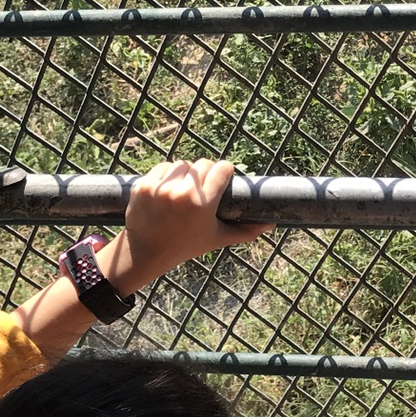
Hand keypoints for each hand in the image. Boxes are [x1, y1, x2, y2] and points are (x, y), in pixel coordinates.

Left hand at [103, 159, 269, 294]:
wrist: (146, 252)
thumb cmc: (185, 246)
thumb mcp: (217, 239)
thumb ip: (245, 231)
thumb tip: (271, 224)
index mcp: (203, 204)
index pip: (221, 168)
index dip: (225, 171)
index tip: (224, 176)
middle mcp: (183, 193)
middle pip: (203, 164)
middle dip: (206, 172)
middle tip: (205, 185)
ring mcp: (161, 188)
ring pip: (182, 164)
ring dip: (185, 173)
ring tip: (185, 188)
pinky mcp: (144, 185)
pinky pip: (163, 168)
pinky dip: (167, 176)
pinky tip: (168, 190)